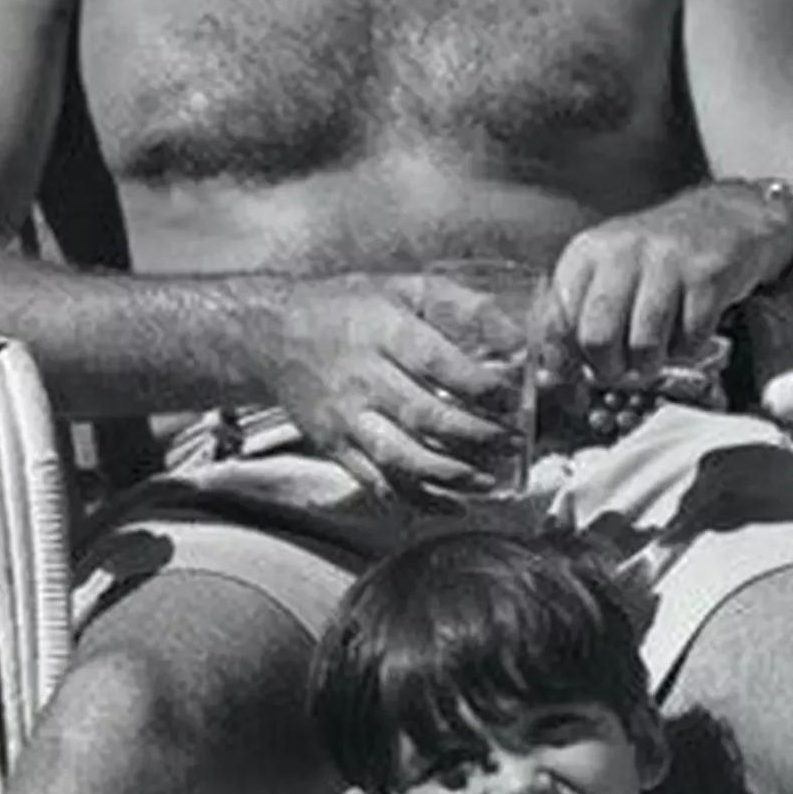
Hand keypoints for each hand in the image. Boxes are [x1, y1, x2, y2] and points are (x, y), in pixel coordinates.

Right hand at [266, 274, 526, 499]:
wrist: (273, 334)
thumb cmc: (349, 308)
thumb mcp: (404, 288)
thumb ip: (462, 307)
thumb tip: (519, 338)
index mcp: (383, 332)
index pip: (437, 362)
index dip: (480, 384)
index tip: (515, 396)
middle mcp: (364, 377)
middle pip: (424, 414)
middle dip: (475, 434)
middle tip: (512, 442)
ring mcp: (347, 417)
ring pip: (400, 456)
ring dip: (448, 474)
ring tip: (487, 481)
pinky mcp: (335, 446)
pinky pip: (377, 481)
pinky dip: (416, 498)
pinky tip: (451, 505)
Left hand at [537, 186, 782, 385]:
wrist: (725, 218)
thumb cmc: (659, 256)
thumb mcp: (610, 271)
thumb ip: (579, 316)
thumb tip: (553, 375)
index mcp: (587, 252)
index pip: (556, 319)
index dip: (565, 359)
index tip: (577, 374)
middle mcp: (622, 250)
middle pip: (597, 337)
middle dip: (609, 369)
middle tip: (620, 371)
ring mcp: (666, 260)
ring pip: (643, 344)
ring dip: (650, 364)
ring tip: (654, 355)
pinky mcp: (706, 274)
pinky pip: (689, 339)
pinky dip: (687, 350)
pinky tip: (685, 333)